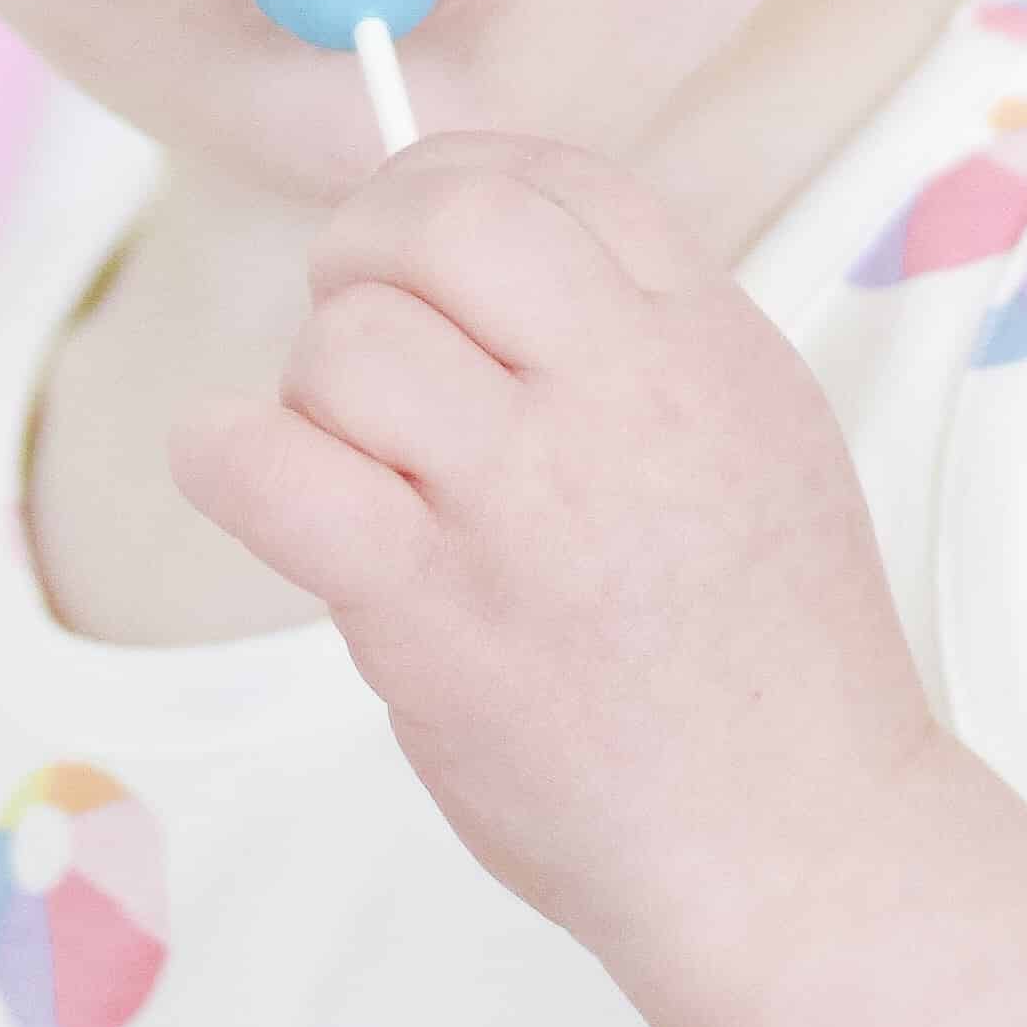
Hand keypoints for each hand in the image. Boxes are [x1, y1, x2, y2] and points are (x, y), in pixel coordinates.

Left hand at [162, 125, 949, 969]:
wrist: (798, 847)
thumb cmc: (770, 658)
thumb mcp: (759, 432)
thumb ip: (638, 333)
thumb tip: (477, 246)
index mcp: (706, 345)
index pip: (556, 178)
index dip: (458, 181)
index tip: (422, 238)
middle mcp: (620, 400)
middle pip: (448, 217)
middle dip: (370, 243)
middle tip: (360, 316)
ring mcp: (523, 506)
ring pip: (350, 341)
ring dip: (318, 384)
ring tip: (354, 458)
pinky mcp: (431, 615)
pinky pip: (272, 471)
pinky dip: (228, 455)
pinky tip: (250, 475)